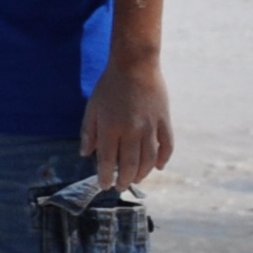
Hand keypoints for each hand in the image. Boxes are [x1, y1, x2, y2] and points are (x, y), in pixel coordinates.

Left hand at [84, 57, 170, 192]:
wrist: (135, 65)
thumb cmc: (109, 86)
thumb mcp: (92, 107)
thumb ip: (88, 132)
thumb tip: (85, 153)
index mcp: (110, 127)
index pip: (107, 160)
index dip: (105, 175)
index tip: (104, 185)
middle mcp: (131, 130)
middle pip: (130, 163)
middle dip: (124, 179)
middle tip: (120, 187)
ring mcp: (150, 126)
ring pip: (149, 158)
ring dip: (143, 173)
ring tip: (136, 180)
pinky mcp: (164, 120)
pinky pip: (167, 145)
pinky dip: (164, 158)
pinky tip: (158, 167)